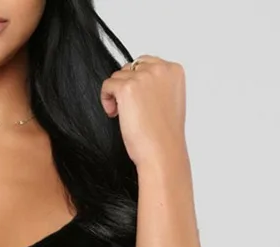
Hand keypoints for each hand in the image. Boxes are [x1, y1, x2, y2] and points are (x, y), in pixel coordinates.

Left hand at [100, 54, 187, 168]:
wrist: (161, 151)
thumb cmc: (165, 134)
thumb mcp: (170, 101)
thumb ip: (158, 86)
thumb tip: (140, 84)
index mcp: (174, 70)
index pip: (146, 63)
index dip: (137, 82)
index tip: (137, 100)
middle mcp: (160, 69)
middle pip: (130, 67)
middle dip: (126, 86)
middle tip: (129, 108)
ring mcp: (143, 77)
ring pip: (117, 76)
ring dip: (116, 95)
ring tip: (123, 114)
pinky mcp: (127, 88)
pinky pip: (107, 85)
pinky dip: (106, 99)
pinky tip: (114, 114)